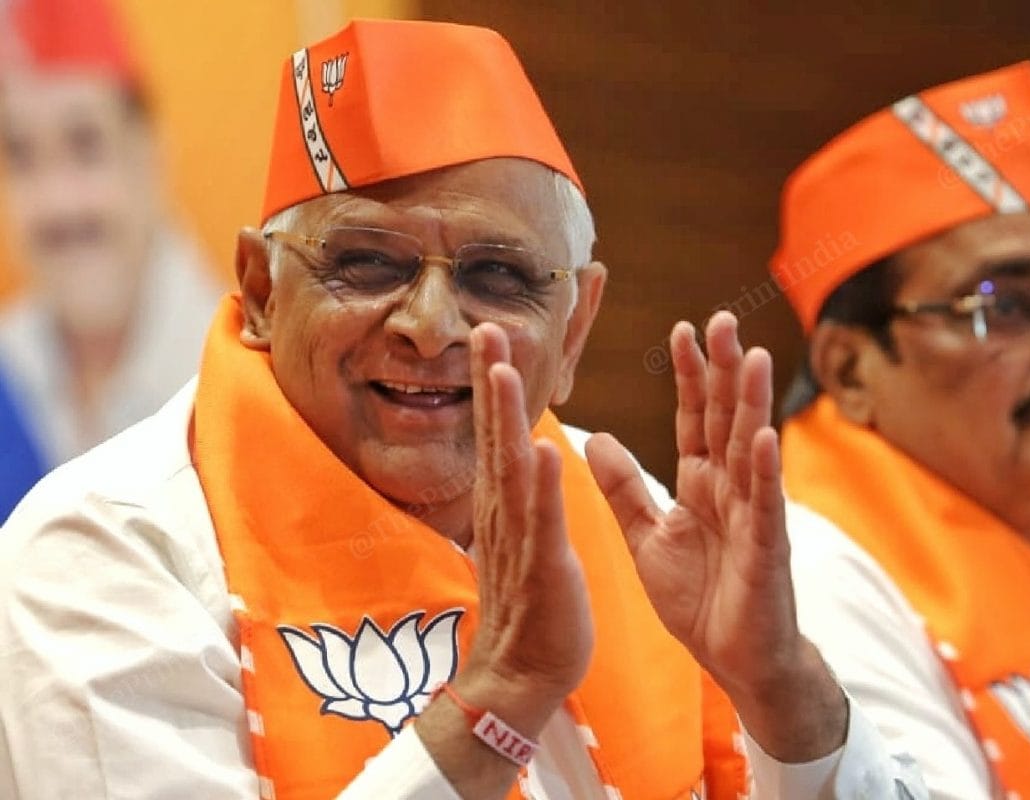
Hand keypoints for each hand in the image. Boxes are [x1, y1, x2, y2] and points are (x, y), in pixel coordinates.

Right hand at [414, 322, 592, 795]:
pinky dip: (541, 487)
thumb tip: (521, 456)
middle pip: (495, 436)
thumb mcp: (526, 539)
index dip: (495, 384)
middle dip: (491, 380)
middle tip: (484, 326)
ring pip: (510, 469)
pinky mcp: (542, 569)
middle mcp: (505, 514)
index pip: (499, 434)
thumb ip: (521, 496)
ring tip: (499, 368)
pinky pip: (541, 522)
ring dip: (504, 418)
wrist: (521, 677)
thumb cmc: (531, 608)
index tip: (492, 334)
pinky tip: (542, 450)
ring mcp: (520, 540)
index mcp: (508, 506)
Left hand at [586, 312, 846, 760]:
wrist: (732, 658)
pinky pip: (764, 504)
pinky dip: (764, 470)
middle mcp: (730, 488)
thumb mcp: (646, 536)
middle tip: (722, 318)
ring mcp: (753, 514)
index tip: (681, 330)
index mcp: (699, 484)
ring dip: (750, 403)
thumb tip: (595, 440)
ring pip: (749, 448)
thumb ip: (624, 488)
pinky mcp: (766, 548)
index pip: (695, 418)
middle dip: (723, 369)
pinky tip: (764, 435)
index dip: (689, 376)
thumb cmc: (699, 598)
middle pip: (726, 418)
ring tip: (750, 355)